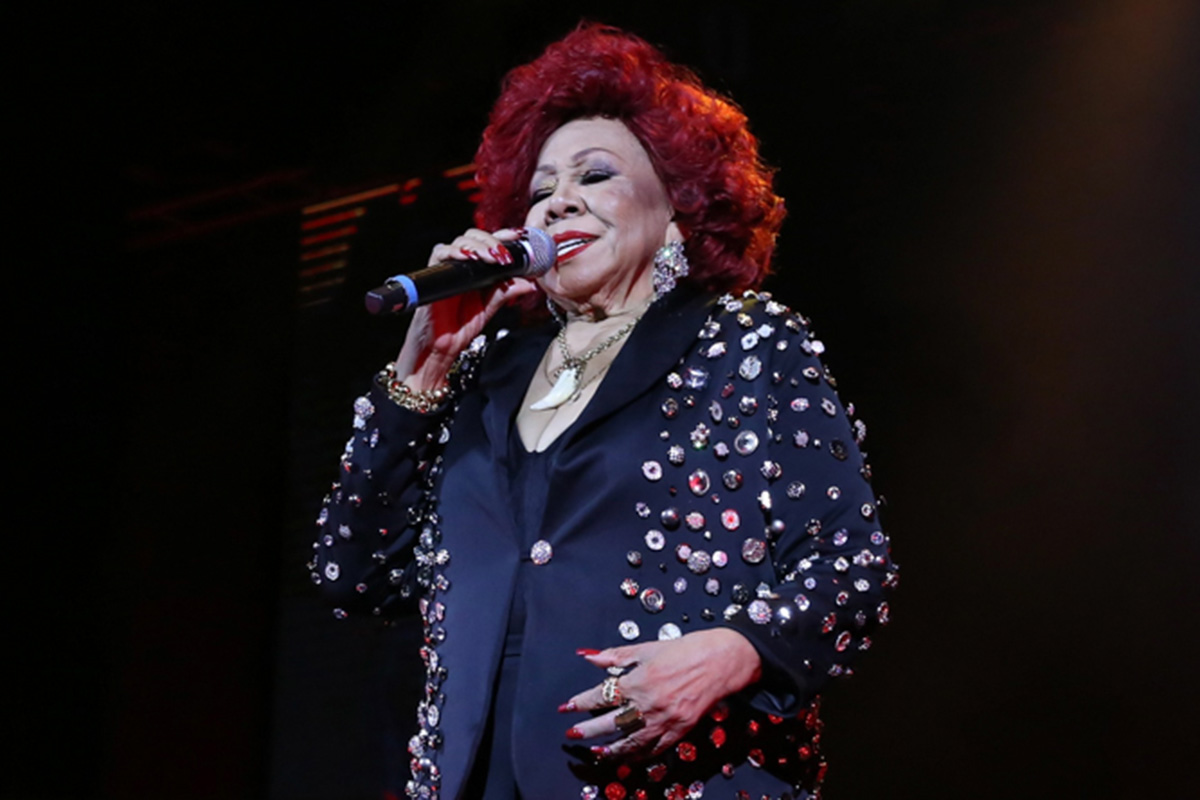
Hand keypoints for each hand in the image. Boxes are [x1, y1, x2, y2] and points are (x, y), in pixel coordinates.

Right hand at [394, 228, 539, 389]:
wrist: (440, 348)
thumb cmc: (459, 328)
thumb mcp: (490, 308)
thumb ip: (506, 292)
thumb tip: (529, 282)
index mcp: (476, 269)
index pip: (488, 243)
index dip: (503, 236)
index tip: (519, 237)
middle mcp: (461, 265)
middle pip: (474, 236)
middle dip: (491, 241)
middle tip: (504, 255)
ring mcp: (447, 268)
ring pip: (460, 241)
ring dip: (478, 246)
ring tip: (492, 258)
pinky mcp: (433, 274)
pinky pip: (440, 253)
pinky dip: (454, 251)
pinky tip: (469, 258)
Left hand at [560, 629, 761, 759]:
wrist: (722, 660)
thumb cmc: (687, 650)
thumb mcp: (648, 648)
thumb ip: (617, 655)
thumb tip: (591, 657)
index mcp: (640, 680)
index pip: (602, 695)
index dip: (581, 702)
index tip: (567, 707)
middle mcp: (650, 703)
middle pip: (611, 722)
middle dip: (589, 730)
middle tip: (573, 734)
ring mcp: (665, 720)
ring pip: (632, 742)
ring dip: (611, 749)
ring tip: (597, 752)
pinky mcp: (679, 730)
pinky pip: (655, 749)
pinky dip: (639, 755)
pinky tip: (628, 756)